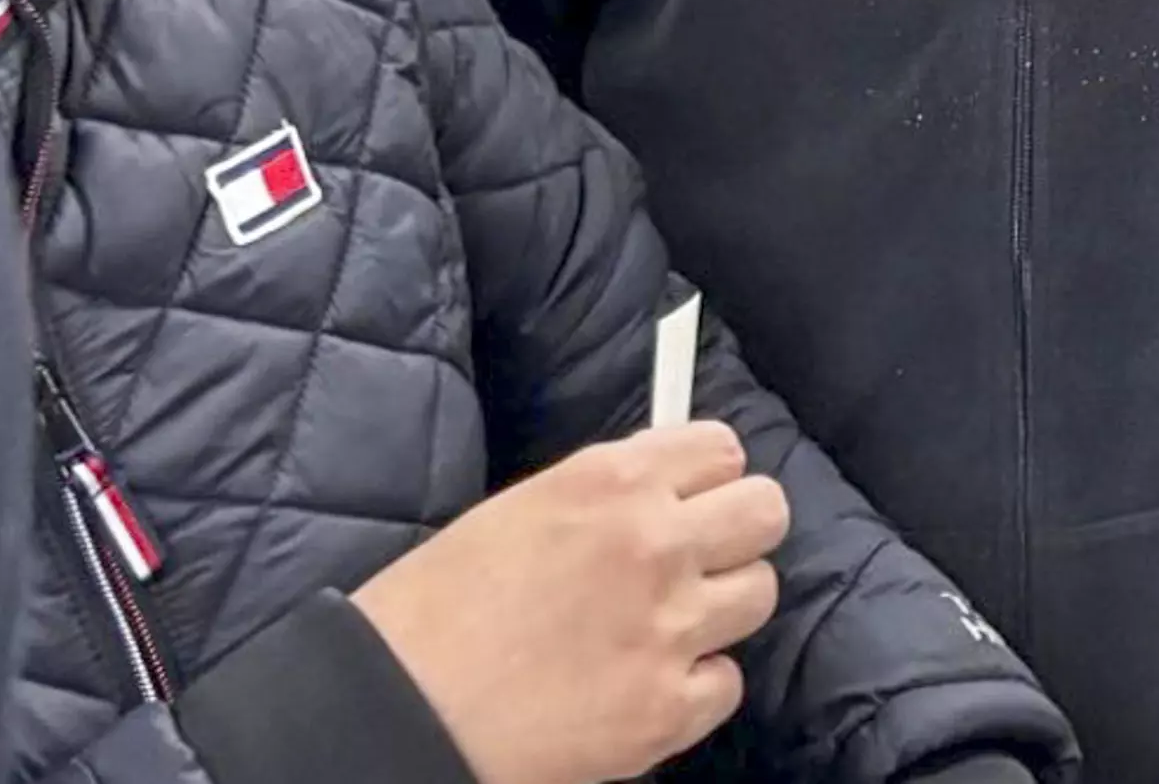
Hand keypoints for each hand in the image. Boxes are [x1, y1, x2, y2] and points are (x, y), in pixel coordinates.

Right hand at [350, 424, 789, 783]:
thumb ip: (602, 498)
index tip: (690, 499)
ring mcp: (670, 628)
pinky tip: (647, 685)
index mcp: (613, 482)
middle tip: (697, 560)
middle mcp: (656, 543)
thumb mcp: (518, 513)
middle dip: (737, 533)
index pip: (722, 449)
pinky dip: (696, 687)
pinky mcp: (668, 709)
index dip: (708, 478)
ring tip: (666, 627)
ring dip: (720, 608)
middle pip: (766, 512)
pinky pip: (728, 682)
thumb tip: (659, 491)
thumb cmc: (429, 612)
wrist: (393, 710)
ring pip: (759, 593)